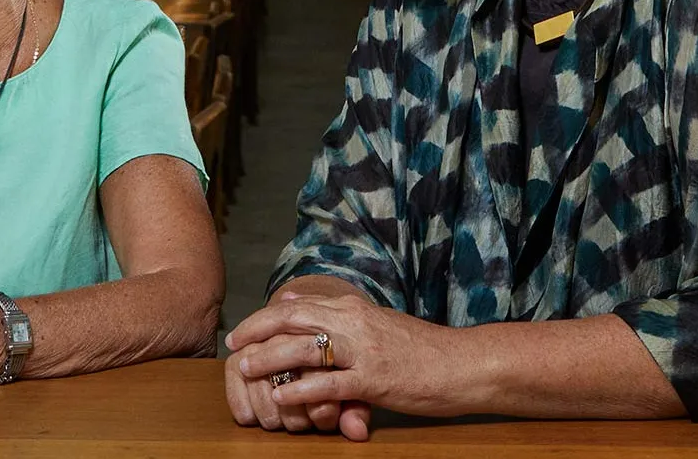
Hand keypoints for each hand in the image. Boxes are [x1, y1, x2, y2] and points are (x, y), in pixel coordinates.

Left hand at [227, 292, 463, 425]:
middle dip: (257, 331)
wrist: (464, 364)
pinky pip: (330, 383)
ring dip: (270, 359)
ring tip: (246, 369)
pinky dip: (302, 390)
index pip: (298, 305)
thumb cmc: (420, 348)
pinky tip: (282, 398)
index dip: (264, 317)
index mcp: (353, 308)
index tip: (242, 330)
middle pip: (293, 319)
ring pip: (305, 348)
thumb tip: (294, 298)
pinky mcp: (375, 379)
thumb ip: (336, 311)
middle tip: (233, 346)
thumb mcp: (375, 320)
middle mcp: (354, 322)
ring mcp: (364, 351)